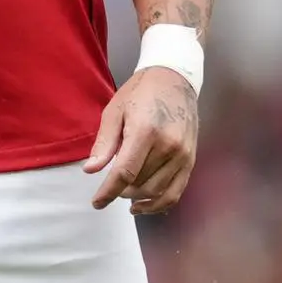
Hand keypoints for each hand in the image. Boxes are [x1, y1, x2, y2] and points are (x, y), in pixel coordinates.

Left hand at [85, 67, 197, 213]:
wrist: (175, 79)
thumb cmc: (142, 92)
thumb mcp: (115, 111)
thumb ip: (104, 143)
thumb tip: (90, 170)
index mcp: (145, 131)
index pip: (125, 172)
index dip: (108, 191)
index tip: (97, 202)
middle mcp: (168, 145)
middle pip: (140, 183)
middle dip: (121, 190)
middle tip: (111, 184)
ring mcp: (183, 154)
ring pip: (156, 191)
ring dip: (137, 197)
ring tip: (125, 192)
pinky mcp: (191, 160)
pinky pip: (175, 192)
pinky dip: (159, 203)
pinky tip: (144, 204)